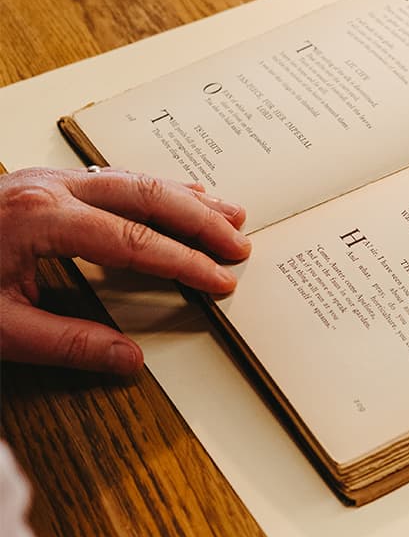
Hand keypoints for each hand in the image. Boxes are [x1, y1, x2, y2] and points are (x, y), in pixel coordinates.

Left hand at [0, 166, 251, 373]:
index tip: (220, 279)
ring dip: (184, 195)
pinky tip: (174, 194)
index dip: (184, 261)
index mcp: (41, 220)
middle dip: (199, 219)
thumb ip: (68, 344)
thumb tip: (129, 359)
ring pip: (132, 177)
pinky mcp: (41, 183)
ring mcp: (45, 180)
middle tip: (240, 241)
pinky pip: (112, 176)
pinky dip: (153, 186)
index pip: (134, 241)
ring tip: (228, 210)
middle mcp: (49, 189)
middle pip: (145, 194)